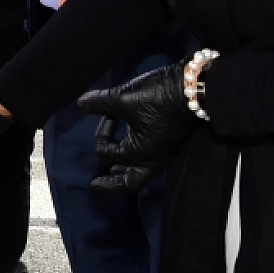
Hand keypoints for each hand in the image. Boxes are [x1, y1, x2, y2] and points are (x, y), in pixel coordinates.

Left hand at [80, 60, 195, 193]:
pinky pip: (150, 162)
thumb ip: (99, 103)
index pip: (107, 153)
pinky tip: (132, 148)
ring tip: (113, 169)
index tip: (108, 113)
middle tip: (97, 184)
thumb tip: (81, 105)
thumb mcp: (123, 98)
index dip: (101, 133)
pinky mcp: (170, 144)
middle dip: (112, 184)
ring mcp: (163, 154)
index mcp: (140, 154)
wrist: (193, 88)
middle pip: (130, 183)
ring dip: (125, 172)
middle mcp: (152, 160)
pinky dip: (137, 160)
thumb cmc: (156, 96)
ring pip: (142, 173)